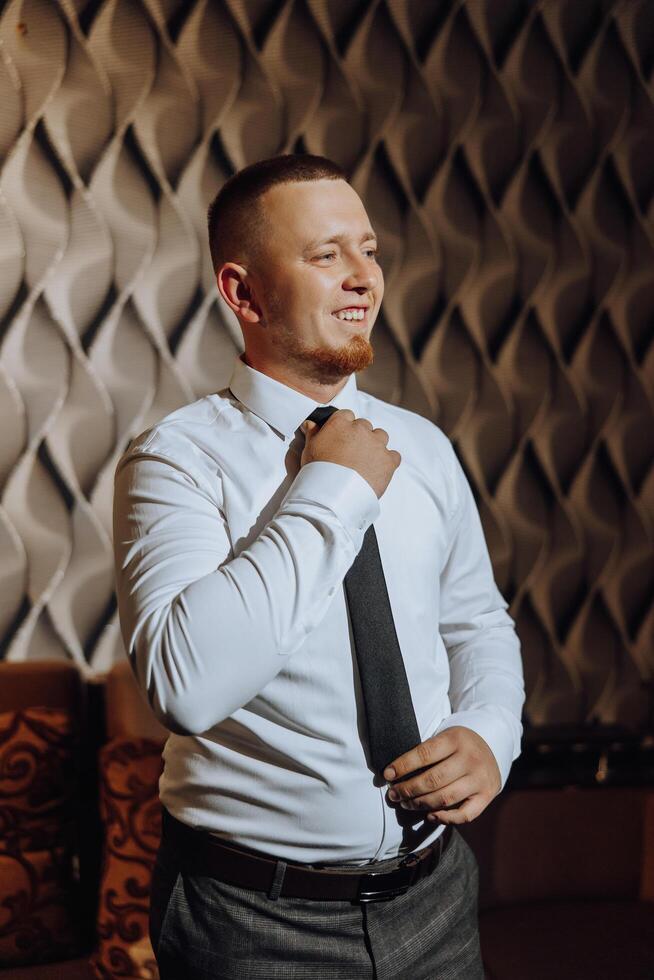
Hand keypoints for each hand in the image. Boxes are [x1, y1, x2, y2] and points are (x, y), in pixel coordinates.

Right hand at [301, 409, 400, 498]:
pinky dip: (388, 462)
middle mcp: (361, 429)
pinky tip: (377, 470)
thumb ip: (313, 432)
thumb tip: (311, 424)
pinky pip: (393, 456)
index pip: (347, 415)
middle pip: (364, 426)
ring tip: (365, 461)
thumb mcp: (309, 448)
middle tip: (352, 453)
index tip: (342, 437)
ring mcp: (377, 444)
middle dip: (360, 436)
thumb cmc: (318, 471)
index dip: (344, 427)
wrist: (333, 494)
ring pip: (381, 436)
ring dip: (375, 445)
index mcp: (341, 423)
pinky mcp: (388, 460)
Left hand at [383, 726, 500, 824]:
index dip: (403, 766)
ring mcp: (480, 779)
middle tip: (393, 794)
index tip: (387, 774)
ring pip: (445, 798)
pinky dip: (445, 818)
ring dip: (420, 804)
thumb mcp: (445, 737)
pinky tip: (429, 816)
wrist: (491, 747)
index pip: (424, 754)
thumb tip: (395, 773)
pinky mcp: (487, 795)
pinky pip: (464, 815)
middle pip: (433, 780)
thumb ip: (426, 753)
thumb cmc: (458, 745)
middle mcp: (470, 759)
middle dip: (408, 790)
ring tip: (405, 804)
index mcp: (455, 739)